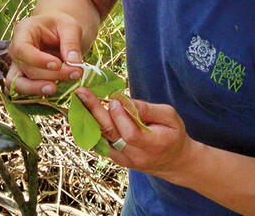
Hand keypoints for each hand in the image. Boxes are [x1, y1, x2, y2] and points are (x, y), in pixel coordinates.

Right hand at [5, 13, 85, 95]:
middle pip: (26, 68)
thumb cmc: (61, 26)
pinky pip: (23, 89)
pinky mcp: (23, 77)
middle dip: (50, 75)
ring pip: (18, 83)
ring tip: (56, 89)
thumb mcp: (70, 27)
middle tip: (76, 74)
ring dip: (37, 89)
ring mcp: (17, 65)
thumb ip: (71, 42)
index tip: (58, 65)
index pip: (21, 49)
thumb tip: (74, 62)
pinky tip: (53, 91)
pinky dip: (36, 93)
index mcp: (24, 30)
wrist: (58, 32)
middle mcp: (16, 49)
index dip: (37, 60)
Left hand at [74, 87, 197, 178]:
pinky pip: (102, 143)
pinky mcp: (118, 159)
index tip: (113, 100)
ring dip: (89, 118)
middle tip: (82, 92)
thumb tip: (123, 101)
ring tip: (79, 100)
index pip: (131, 134)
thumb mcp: (170, 116)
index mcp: (154, 145)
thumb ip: (147, 109)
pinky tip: (85, 113)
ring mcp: (126, 160)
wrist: (174, 161)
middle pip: (111, 134)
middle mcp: (137, 156)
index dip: (120, 117)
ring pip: (102, 139)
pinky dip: (93, 128)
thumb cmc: (173, 134)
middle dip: (95, 111)